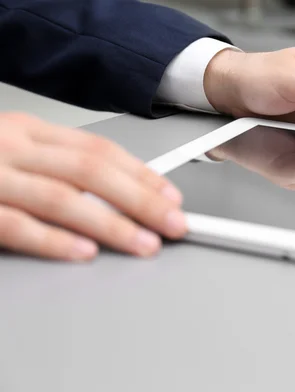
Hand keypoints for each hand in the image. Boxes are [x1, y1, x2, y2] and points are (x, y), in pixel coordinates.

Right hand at [0, 113, 187, 260]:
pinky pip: (17, 226)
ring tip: (144, 244)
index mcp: (28, 131)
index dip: (142, 174)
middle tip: (173, 223)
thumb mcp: (12, 148)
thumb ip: (59, 165)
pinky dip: (54, 241)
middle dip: (141, 200)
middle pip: (91, 172)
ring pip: (62, 199)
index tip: (172, 197)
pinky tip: (86, 252)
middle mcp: (13, 148)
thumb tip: (118, 190)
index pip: (99, 150)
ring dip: (111, 225)